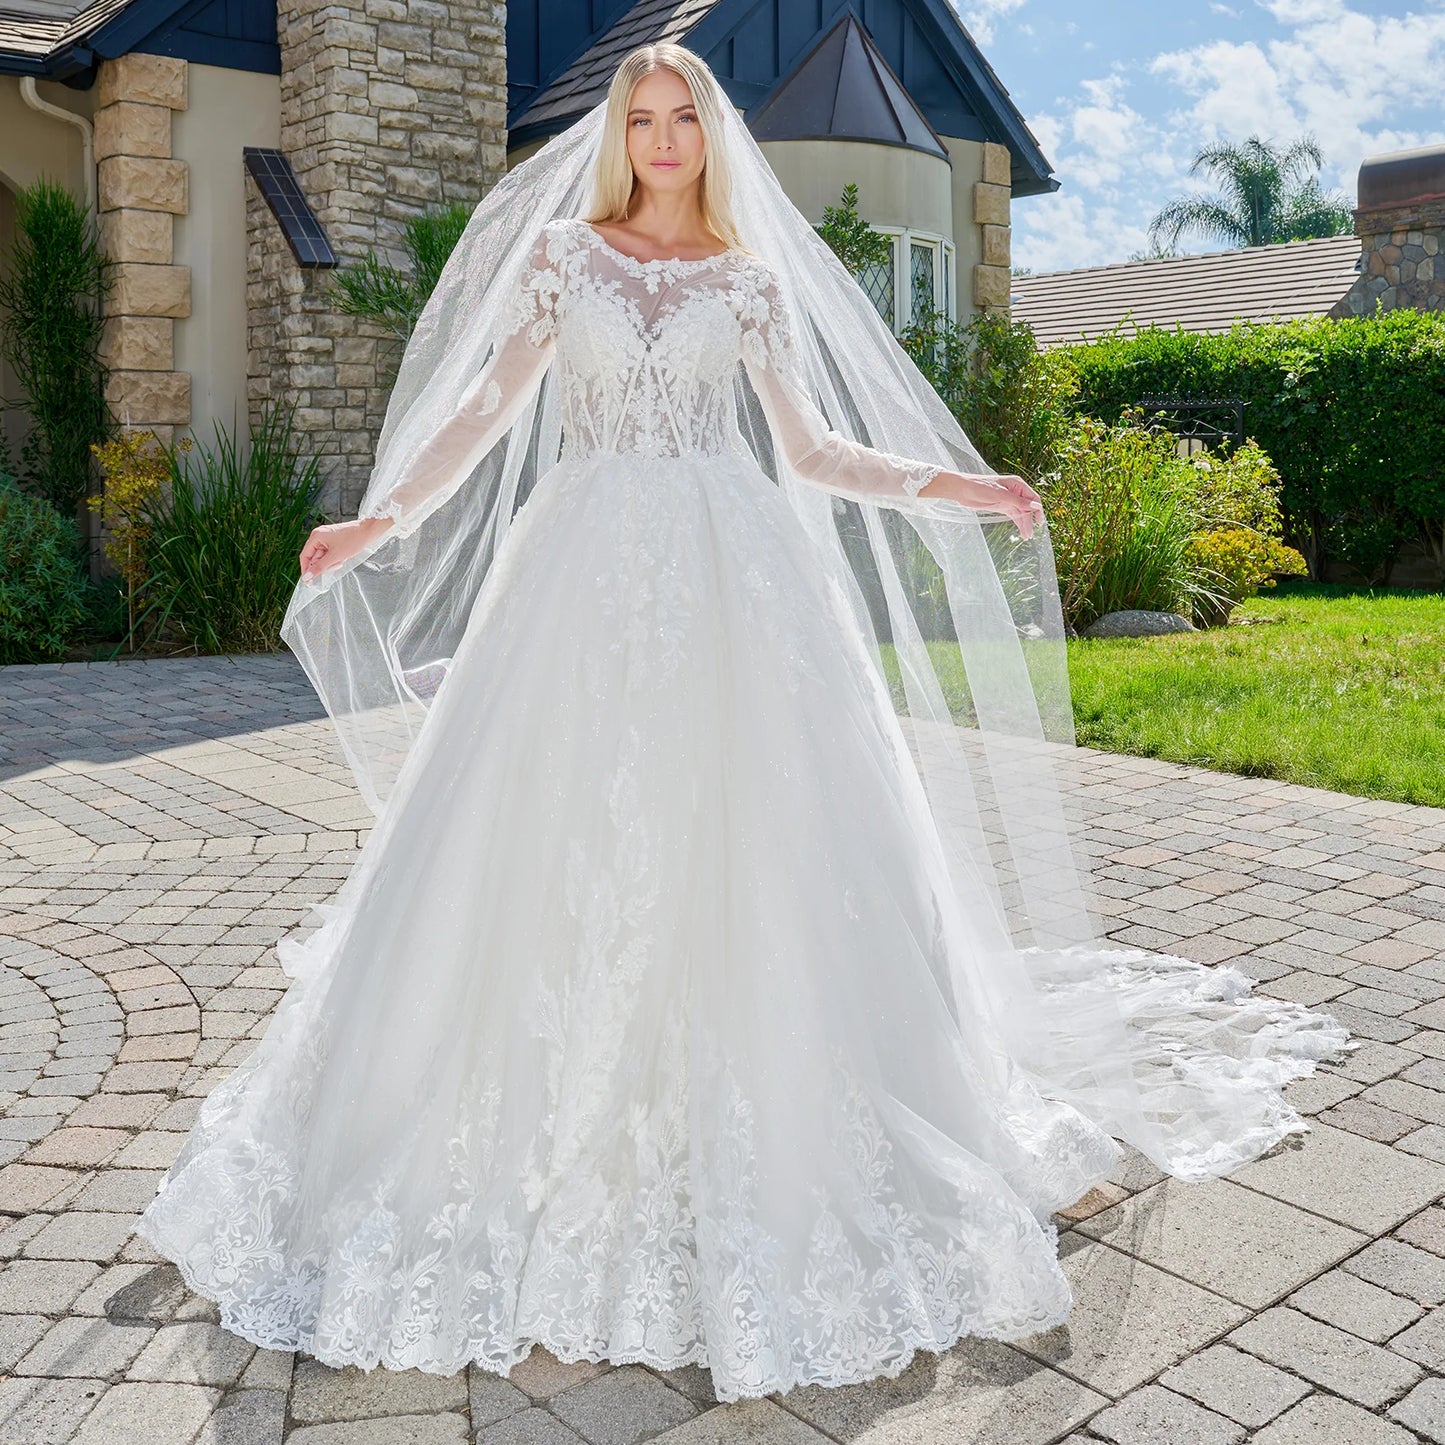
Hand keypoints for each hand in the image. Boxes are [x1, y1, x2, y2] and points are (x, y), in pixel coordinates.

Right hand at [299, 515, 393, 582]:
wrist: (369, 531)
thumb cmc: (353, 540)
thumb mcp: (335, 557)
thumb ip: (320, 567)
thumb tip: (307, 577)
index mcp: (316, 536)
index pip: (305, 556)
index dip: (306, 569)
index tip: (309, 581)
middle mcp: (319, 536)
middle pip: (315, 558)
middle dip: (325, 564)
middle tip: (337, 564)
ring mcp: (326, 538)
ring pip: (323, 557)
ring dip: (332, 562)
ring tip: (342, 559)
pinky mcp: (333, 541)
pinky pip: (330, 554)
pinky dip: (336, 558)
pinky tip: (344, 557)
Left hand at [919, 471, 1044, 539]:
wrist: (962, 490)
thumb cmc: (980, 487)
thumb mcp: (1000, 495)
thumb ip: (1018, 502)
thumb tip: (1035, 507)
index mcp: (1017, 484)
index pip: (1033, 498)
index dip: (1037, 510)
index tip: (1039, 522)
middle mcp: (1015, 491)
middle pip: (1028, 508)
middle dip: (1029, 521)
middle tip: (1030, 535)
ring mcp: (1009, 499)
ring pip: (1021, 513)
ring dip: (1024, 524)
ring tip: (1026, 537)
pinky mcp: (1002, 506)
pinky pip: (1013, 515)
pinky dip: (1018, 523)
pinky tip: (1020, 532)